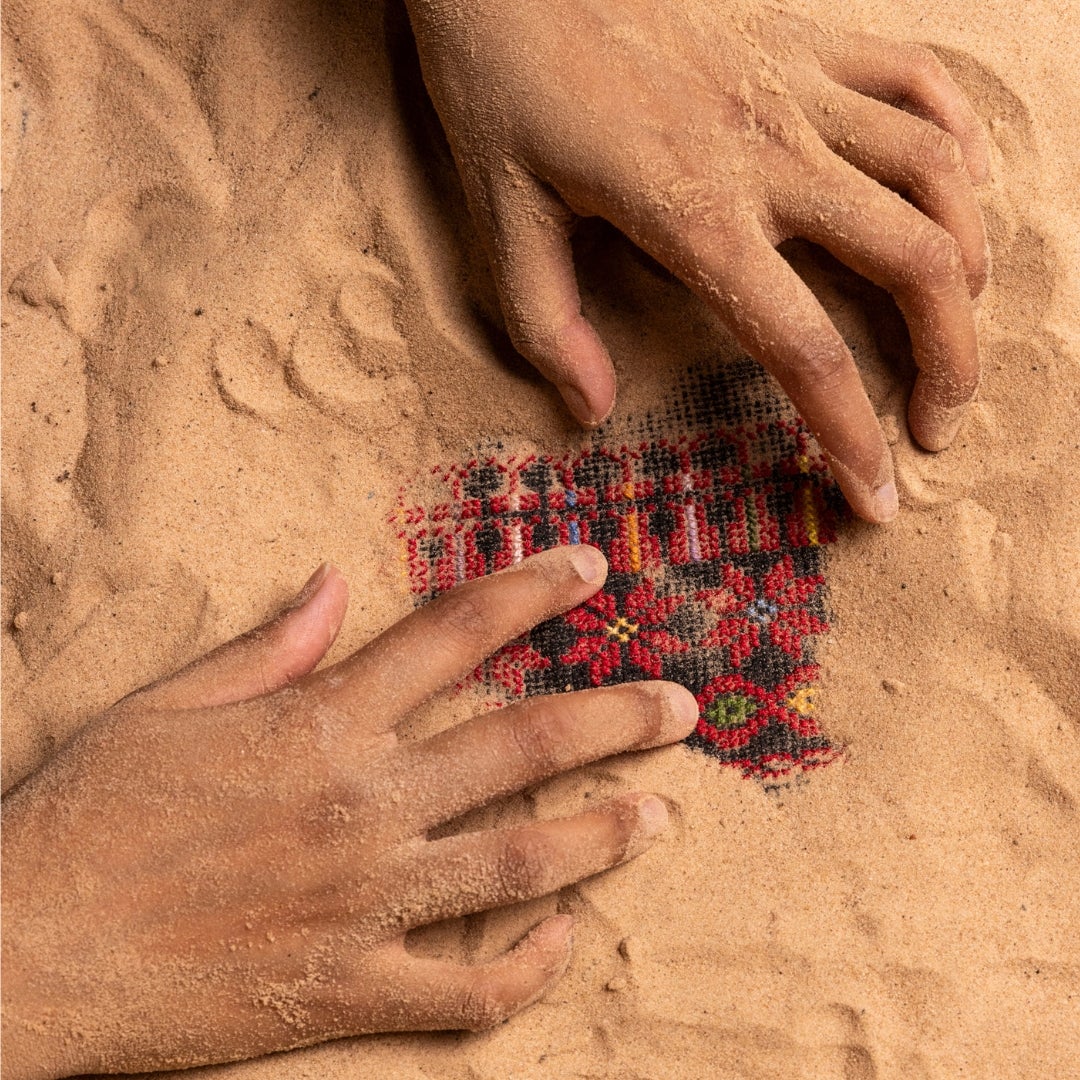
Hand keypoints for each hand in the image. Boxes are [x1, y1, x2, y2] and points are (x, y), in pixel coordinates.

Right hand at [0, 548, 696, 1077]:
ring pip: (517, 863)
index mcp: (318, 724)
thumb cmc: (89, 815)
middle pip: (517, 743)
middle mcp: (359, 805)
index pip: (452, 634)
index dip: (530, 591)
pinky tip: (565, 937)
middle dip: (612, 716)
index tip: (591, 567)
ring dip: (601, 835)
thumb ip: (270, 644)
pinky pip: (465, 991)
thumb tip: (342, 583)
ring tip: (660, 813)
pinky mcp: (347, 992)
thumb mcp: (170, 705)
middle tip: (682, 703)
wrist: (22, 953)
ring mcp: (361, 904)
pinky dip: (526, 967)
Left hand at [404, 0, 989, 522]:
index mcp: (698, 214)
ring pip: (937, 172)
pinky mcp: (806, 35)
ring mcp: (798, 85)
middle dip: (950, 360)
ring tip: (958, 319)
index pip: (804, 348)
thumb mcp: (501, 216)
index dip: (850, 436)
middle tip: (937, 421)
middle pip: (913, 263)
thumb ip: (547, 323)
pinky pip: (915, 76)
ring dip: (969, 258)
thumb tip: (591, 409)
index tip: (875, 495)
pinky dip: (955, 135)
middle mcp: (771, 151)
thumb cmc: (500, 81)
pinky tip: (960, 183)